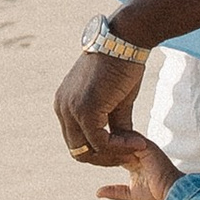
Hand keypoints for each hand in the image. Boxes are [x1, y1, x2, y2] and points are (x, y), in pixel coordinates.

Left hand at [54, 42, 141, 165]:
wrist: (125, 42)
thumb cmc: (122, 66)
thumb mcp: (116, 102)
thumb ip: (114, 125)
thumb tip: (122, 147)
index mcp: (65, 105)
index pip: (77, 142)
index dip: (101, 151)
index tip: (125, 148)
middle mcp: (61, 108)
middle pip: (78, 151)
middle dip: (106, 158)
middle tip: (131, 153)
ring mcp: (70, 109)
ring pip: (88, 151)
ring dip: (115, 154)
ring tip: (138, 146)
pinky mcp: (85, 109)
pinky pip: (100, 142)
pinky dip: (120, 146)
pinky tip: (137, 141)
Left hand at [95, 129, 182, 199]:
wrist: (172, 193)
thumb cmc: (156, 194)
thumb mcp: (130, 193)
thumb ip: (115, 191)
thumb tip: (98, 192)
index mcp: (133, 160)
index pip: (115, 152)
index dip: (102, 153)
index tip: (89, 154)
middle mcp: (138, 151)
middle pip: (117, 143)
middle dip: (104, 145)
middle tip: (90, 146)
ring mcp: (143, 147)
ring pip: (122, 139)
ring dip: (110, 142)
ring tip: (97, 145)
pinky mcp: (147, 145)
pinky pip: (130, 139)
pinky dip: (119, 142)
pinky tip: (108, 145)